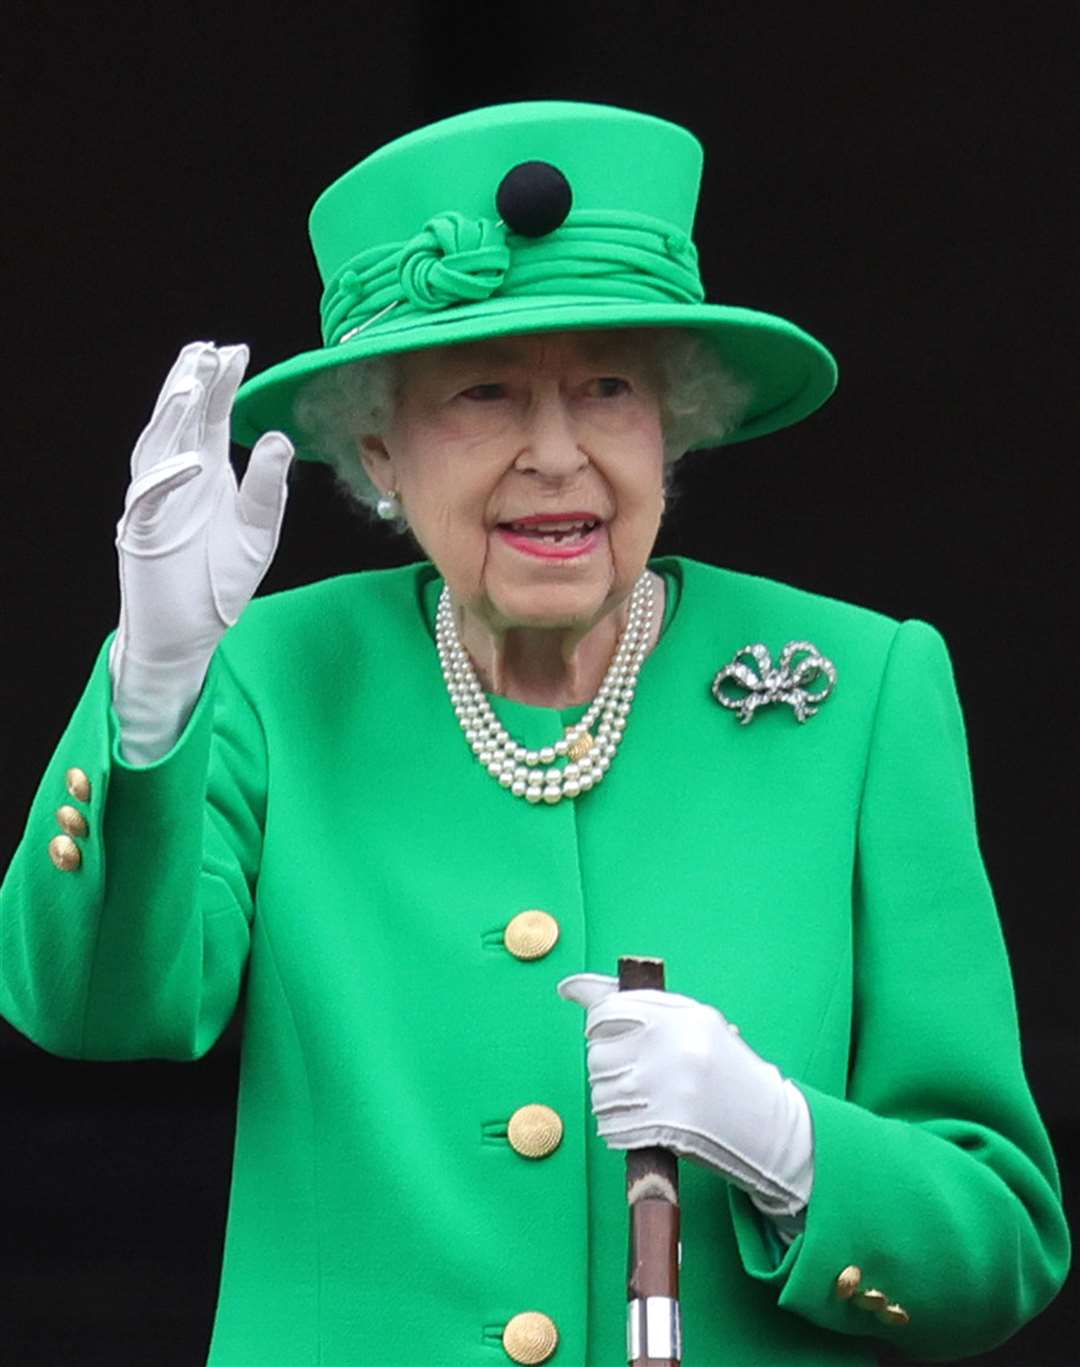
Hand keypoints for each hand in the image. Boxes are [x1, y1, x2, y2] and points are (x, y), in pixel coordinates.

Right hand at [109, 341, 293, 762]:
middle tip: (207, 350)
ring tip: (189, 383)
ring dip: (172, 417)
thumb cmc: (219, 580)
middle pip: (181, 422)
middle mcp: (178, 479)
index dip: (221, 385)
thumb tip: (280, 437)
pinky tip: (192, 461)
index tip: (236, 351)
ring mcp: (155, 503)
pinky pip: (151, 500)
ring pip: (157, 449)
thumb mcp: (259, 532)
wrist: (190, 632)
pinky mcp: (141, 534)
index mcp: (207, 472)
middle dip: (192, 385)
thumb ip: (268, 488)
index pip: (212, 418)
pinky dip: (169, 480)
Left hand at [557, 973, 813, 1219]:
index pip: (610, 1007)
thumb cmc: (727, 1072)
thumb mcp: (697, 1026)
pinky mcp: (667, 1125)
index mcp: (683, 1015)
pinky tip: (638, 1126)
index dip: (592, 1016)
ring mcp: (669, 1085)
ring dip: (609, 1101)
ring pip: (601, 1092)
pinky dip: (615, 1130)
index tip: (578, 1006)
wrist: (773, 1126)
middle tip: (630, 1075)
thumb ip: (642, 1008)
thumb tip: (572, 987)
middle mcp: (674, 1045)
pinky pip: (611, 1126)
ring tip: (640, 1103)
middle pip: (598, 1053)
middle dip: (605, 1066)